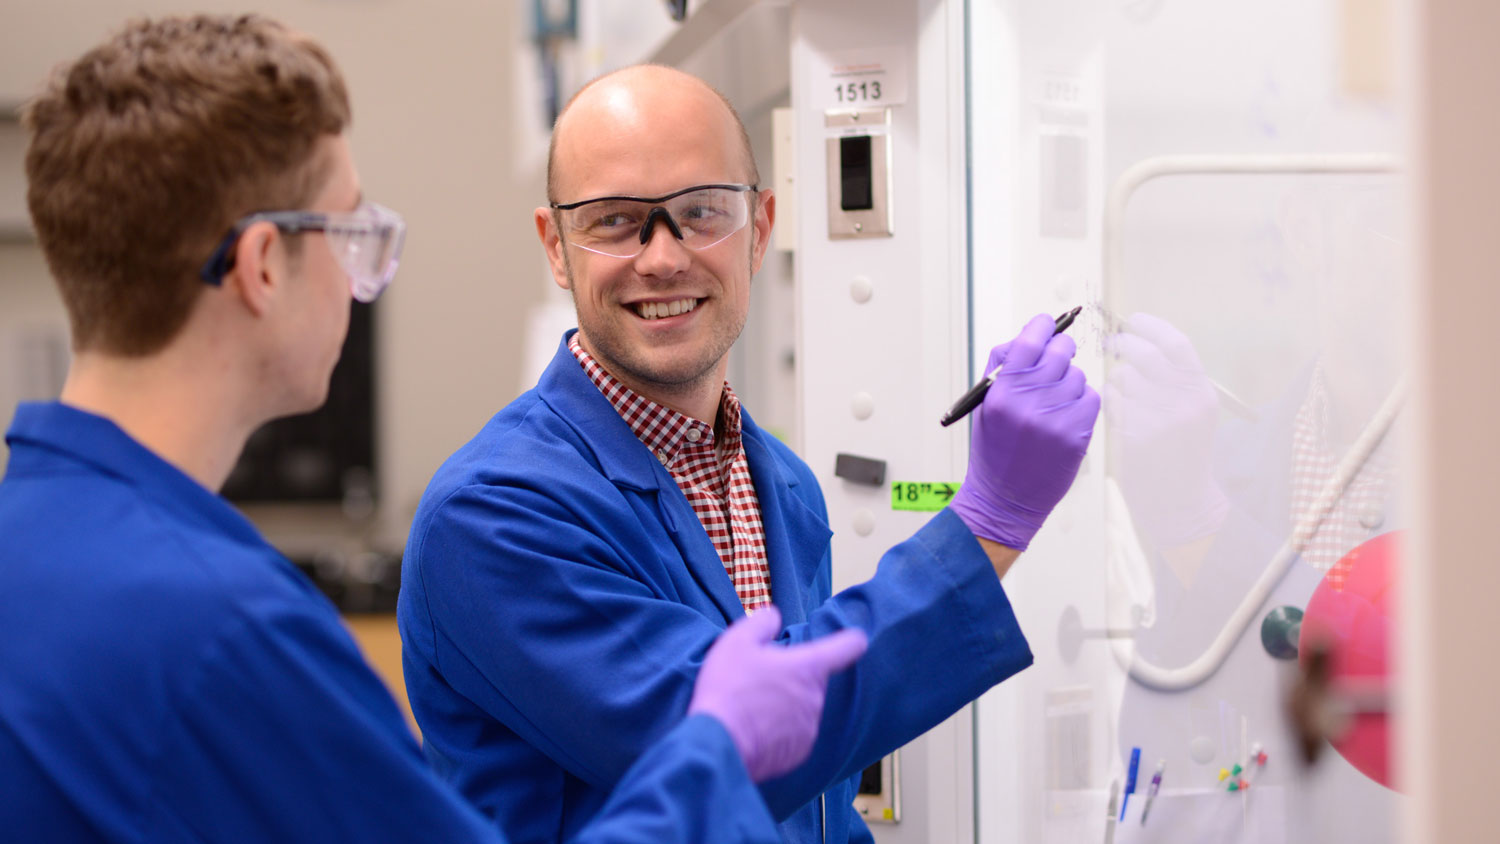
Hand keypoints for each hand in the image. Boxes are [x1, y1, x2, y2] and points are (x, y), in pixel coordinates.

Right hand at [687, 607, 867, 782]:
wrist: (718, 743)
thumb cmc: (729, 688)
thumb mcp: (737, 641)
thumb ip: (761, 623)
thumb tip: (773, 616)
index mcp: (809, 667)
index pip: (847, 647)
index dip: (851, 640)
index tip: (855, 638)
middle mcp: (816, 698)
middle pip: (813, 679)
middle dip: (793, 676)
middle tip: (760, 679)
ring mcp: (810, 727)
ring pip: (802, 706)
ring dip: (785, 703)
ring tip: (751, 706)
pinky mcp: (799, 752)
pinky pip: (793, 733)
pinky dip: (779, 730)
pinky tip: (754, 728)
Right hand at [949, 313, 1100, 548]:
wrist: (1004, 499)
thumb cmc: (994, 448)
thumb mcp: (984, 404)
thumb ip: (1003, 366)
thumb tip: (1029, 335)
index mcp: (1001, 392)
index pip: (1029, 340)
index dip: (1041, 326)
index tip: (1046, 325)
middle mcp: (1028, 403)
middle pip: (1060, 351)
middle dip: (1060, 348)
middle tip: (1057, 356)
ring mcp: (1055, 420)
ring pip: (1077, 375)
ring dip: (1069, 380)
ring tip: (1053, 400)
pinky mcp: (1077, 435)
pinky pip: (1091, 398)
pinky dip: (1082, 401)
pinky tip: (1066, 414)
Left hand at [1102, 313, 1228, 546]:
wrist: (1182, 501)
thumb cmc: (1181, 453)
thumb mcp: (1193, 412)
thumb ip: (1176, 380)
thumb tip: (1143, 340)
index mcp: (1200, 391)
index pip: (1177, 343)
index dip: (1152, 326)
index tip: (1134, 319)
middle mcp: (1184, 402)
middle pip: (1145, 354)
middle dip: (1123, 343)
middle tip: (1112, 343)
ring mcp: (1160, 419)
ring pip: (1122, 377)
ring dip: (1115, 379)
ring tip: (1122, 393)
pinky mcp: (1136, 436)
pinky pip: (1111, 401)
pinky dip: (1109, 401)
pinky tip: (1116, 411)